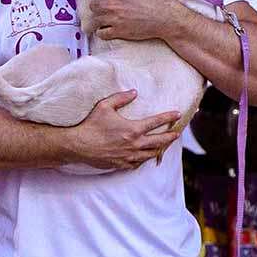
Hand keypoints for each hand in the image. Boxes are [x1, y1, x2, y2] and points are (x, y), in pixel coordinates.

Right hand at [65, 90, 181, 169]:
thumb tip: (134, 92)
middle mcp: (134, 144)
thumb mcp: (105, 106)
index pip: (156, 122)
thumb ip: (121, 98)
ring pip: (150, 154)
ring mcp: (129, 156)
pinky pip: (139, 163)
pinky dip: (145, 158)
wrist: (79, 146)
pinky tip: (146, 156)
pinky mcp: (122, 164)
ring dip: (159, 148)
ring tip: (164, 145)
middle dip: (170, 136)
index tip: (177, 114)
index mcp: (132, 129)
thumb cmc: (91, 125)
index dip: (168, 117)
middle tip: (177, 133)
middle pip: (159, 141)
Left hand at [91, 0, 179, 40]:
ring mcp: (114, 19)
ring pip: (96, 19)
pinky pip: (101, 34)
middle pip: (94, 5)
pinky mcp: (118, 32)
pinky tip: (106, 30)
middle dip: (98, 5)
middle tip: (104, 7)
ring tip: (104, 19)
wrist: (166, 17)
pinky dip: (102, 32)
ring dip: (100, 19)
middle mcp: (112, 5)